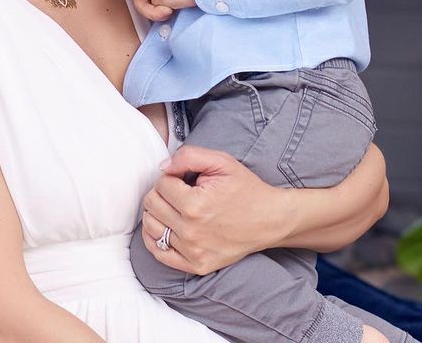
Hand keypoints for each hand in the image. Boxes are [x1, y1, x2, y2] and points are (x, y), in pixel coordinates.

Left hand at [139, 144, 287, 274]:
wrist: (270, 220)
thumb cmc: (245, 188)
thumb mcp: (221, 161)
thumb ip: (187, 156)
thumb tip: (162, 167)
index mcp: (195, 205)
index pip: (160, 184)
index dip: (172, 176)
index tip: (186, 179)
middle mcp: (191, 232)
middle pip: (152, 205)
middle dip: (163, 192)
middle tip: (181, 191)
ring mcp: (194, 252)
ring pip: (151, 227)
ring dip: (159, 213)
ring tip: (176, 207)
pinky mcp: (197, 266)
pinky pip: (159, 253)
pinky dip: (155, 238)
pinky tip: (167, 226)